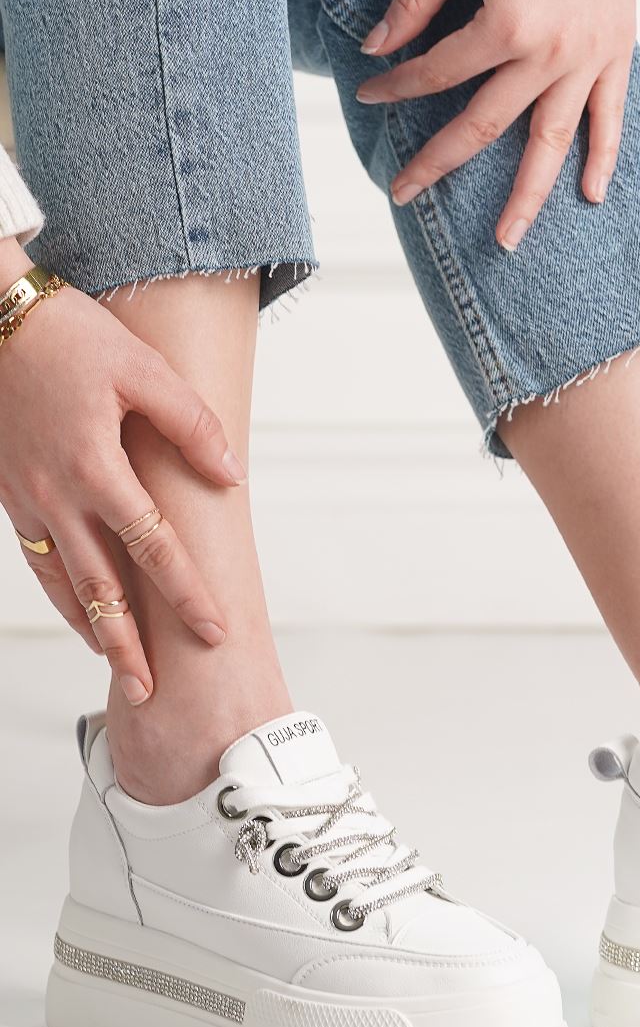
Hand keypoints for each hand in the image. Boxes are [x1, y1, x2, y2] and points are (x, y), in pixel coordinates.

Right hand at [0, 243, 244, 703]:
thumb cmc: (69, 334)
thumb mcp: (142, 367)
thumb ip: (190, 424)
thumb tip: (230, 475)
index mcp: (95, 467)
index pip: (154, 548)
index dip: (186, 594)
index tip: (214, 630)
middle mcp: (57, 495)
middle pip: (102, 588)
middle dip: (130, 644)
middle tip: (154, 692)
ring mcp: (26, 500)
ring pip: (64, 583)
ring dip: (93, 631)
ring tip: (120, 672)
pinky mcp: (8, 494)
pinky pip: (38, 561)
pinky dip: (61, 597)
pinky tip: (80, 617)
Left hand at [356, 0, 639, 248]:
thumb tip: (378, 47)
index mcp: (505, 23)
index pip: (437, 73)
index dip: (396, 86)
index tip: (370, 95)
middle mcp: (548, 54)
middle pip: (483, 127)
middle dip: (437, 164)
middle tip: (402, 193)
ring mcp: (587, 60)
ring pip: (550, 144)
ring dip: (526, 197)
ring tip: (505, 239)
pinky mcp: (616, 54)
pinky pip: (609, 119)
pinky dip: (601, 159)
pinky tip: (588, 195)